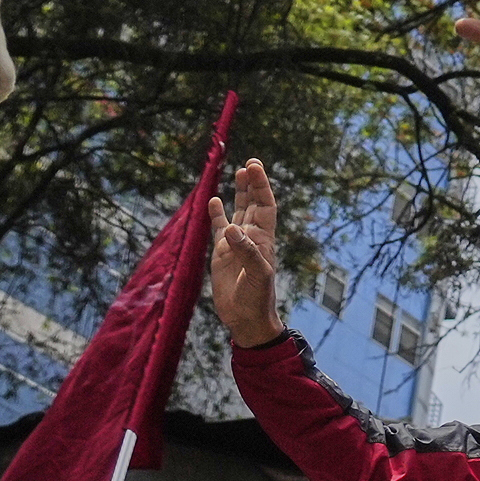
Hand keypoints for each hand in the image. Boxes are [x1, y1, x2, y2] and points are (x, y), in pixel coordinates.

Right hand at [210, 159, 288, 345]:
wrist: (246, 318)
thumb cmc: (256, 298)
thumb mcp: (256, 275)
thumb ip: (245, 251)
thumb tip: (231, 229)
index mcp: (264, 240)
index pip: (264, 206)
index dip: (261, 186)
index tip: (254, 166)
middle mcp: (251, 238)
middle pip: (253, 204)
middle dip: (253, 184)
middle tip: (250, 163)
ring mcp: (236, 244)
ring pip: (238, 212)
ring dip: (239, 194)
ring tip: (238, 172)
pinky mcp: (221, 253)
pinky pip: (219, 228)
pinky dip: (217, 214)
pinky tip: (215, 200)